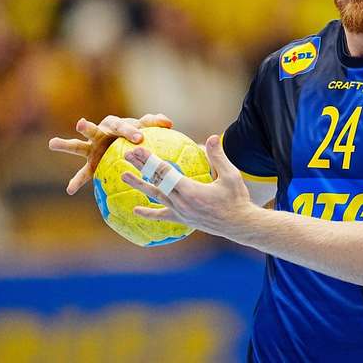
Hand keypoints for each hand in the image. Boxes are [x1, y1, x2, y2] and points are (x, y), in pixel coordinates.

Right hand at [48, 113, 172, 194]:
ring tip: (52, 143)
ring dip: (66, 145)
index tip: (138, 138)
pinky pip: (82, 174)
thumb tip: (169, 122)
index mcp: (116, 125)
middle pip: (93, 130)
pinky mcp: (91, 164)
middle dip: (87, 127)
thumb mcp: (147, 130)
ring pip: (78, 146)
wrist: (129, 146)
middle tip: (81, 124)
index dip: (129, 132)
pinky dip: (75, 182)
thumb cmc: (139, 135)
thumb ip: (154, 124)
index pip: (122, 126)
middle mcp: (101, 135)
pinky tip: (69, 191)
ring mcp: (92, 149)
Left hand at [120, 135, 255, 237]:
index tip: (138, 150)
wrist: (239, 225)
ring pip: (155, 196)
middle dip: (141, 167)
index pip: (164, 172)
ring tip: (123, 176)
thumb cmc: (237, 199)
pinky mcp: (183, 220)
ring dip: (139, 185)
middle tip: (127, 155)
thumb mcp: (230, 176)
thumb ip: (218, 157)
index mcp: (190, 191)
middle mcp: (181, 203)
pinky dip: (149, 213)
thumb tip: (211, 137)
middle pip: (156, 181)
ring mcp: (180, 212)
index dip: (150, 160)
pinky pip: (162, 216)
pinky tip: (136, 210)